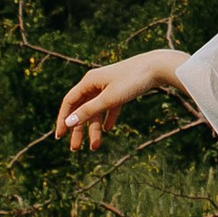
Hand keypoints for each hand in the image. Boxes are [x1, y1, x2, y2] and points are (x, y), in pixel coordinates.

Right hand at [54, 48, 186, 151]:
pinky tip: (107, 129)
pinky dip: (108, 117)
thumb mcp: (109, 99)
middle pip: (82, 109)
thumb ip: (89, 111)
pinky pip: (110, 106)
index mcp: (89, 81)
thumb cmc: (132, 81)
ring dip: (94, 128)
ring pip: (97, 110)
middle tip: (75, 149)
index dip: (63, 119)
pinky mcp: (121, 89)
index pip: (70, 102)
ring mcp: (108, 86)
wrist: (157, 67)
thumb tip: (69, 122)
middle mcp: (95, 83)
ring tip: (95, 147)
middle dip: (78, 129)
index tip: (59, 136)